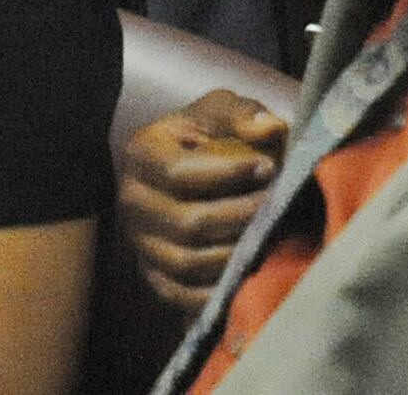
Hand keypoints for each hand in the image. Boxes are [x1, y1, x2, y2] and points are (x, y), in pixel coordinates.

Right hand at [117, 89, 289, 314]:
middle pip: (186, 223)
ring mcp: (139, 243)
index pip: (178, 172)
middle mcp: (131, 201)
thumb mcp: (223, 112)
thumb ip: (245, 115)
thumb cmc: (210, 136)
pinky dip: (216, 292)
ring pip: (187, 262)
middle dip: (239, 215)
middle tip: (276, 205)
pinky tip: (248, 274)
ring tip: (268, 236)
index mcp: (141, 154)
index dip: (227, 173)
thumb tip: (270, 130)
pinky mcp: (154, 276)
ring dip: (234, 253)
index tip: (268, 167)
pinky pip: (182, 295)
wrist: (195, 169)